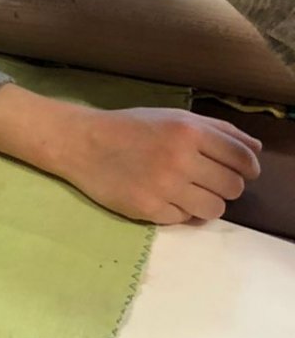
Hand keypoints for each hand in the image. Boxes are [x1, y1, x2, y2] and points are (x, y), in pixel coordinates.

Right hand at [62, 106, 260, 223]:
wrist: (82, 143)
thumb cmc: (131, 128)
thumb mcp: (174, 117)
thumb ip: (219, 130)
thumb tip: (256, 149)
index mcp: (189, 131)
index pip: (242, 158)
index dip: (249, 168)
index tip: (242, 172)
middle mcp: (180, 159)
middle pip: (233, 188)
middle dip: (227, 186)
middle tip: (208, 181)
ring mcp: (164, 187)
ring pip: (214, 210)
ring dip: (207, 203)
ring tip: (189, 193)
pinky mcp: (148, 209)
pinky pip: (184, 219)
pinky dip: (179, 211)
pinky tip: (164, 197)